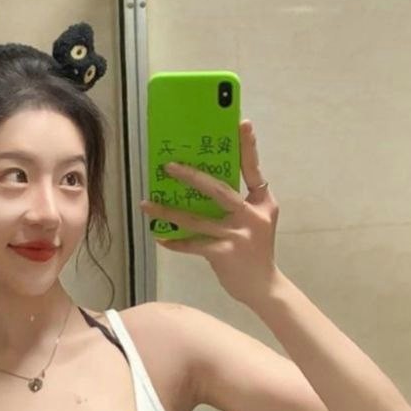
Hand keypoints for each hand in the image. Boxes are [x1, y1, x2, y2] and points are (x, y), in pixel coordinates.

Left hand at [140, 119, 280, 307]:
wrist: (264, 287)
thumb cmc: (256, 251)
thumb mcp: (257, 221)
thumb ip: (241, 203)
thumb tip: (205, 185)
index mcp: (262, 202)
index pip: (253, 169)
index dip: (248, 147)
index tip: (242, 123)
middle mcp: (251, 215)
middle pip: (218, 190)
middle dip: (191, 177)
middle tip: (168, 166)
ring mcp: (237, 235)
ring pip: (196, 219)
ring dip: (168, 213)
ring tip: (147, 205)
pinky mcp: (224, 253)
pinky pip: (193, 244)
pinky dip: (176, 242)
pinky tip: (160, 237)